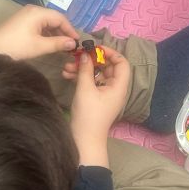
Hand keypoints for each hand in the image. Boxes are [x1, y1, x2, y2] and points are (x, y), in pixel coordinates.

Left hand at [0, 5, 78, 59]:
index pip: (60, 18)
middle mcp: (34, 10)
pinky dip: (47, 33)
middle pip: (54, 19)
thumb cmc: (17, 46)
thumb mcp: (39, 46)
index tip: (77, 42)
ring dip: (55, 33)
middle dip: (64, 31)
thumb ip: (58, 44)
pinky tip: (50, 43)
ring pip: (47, 22)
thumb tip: (73, 43)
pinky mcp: (23, 22)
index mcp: (38, 13)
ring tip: (63, 46)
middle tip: (71, 45)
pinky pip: (40, 25)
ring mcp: (27, 15)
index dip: (70, 29)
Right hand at [64, 46, 129, 164]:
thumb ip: (85, 69)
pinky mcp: (95, 98)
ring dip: (82, 69)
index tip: (95, 49)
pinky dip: (80, 77)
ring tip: (66, 67)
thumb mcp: (85, 89)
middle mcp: (114, 88)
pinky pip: (91, 82)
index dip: (110, 53)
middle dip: (91, 60)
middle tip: (76, 56)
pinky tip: (66, 75)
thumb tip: (85, 54)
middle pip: (107, 67)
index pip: (122, 63)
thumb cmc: (89, 115)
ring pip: (96, 74)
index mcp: (118, 86)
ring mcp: (105, 94)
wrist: (84, 140)